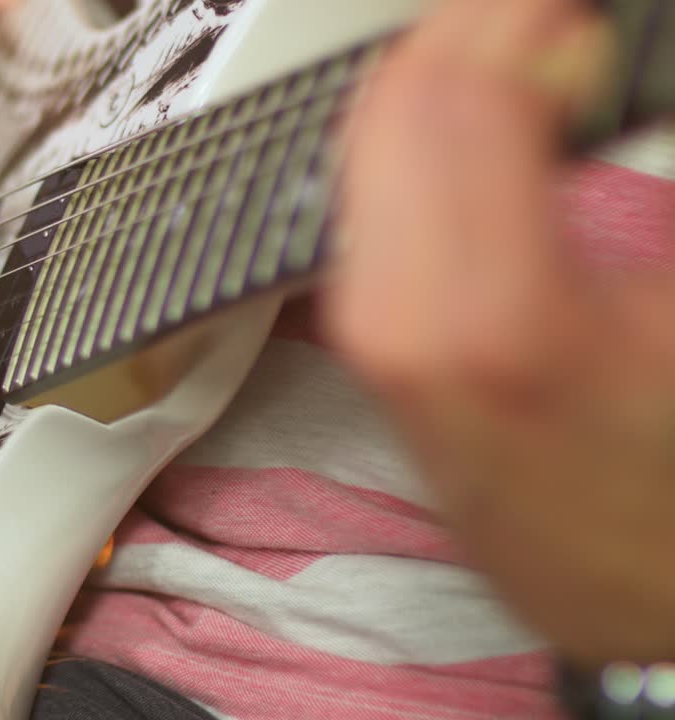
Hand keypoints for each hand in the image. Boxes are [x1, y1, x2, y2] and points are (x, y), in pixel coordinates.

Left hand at [327, 0, 674, 664]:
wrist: (631, 596)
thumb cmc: (673, 484)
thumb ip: (634, 170)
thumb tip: (588, 58)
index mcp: (498, 317)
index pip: (457, 94)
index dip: (514, 20)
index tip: (573, 12)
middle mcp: (400, 321)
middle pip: (395, 104)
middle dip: (471, 33)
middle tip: (549, 20)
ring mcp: (369, 333)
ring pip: (368, 141)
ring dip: (442, 75)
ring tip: (531, 51)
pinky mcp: (366, 339)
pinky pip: (368, 193)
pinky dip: (416, 133)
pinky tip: (481, 117)